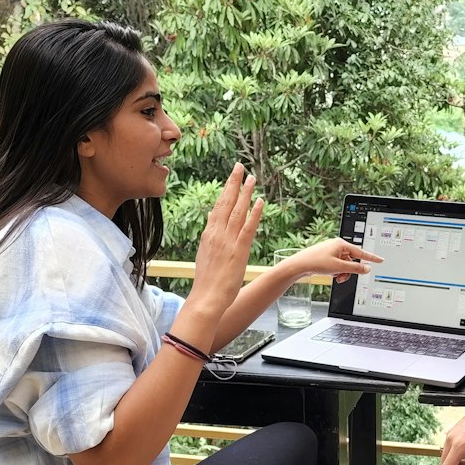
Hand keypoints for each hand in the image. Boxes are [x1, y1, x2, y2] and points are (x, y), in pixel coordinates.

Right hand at [188, 163, 263, 317]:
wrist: (206, 298)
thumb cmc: (207, 282)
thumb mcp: (205, 255)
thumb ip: (210, 237)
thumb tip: (211, 222)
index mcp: (208, 235)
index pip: (217, 207)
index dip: (225, 191)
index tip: (231, 177)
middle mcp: (216, 234)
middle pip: (225, 203)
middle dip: (233, 183)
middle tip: (239, 166)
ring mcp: (227, 241)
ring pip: (237, 211)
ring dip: (245, 192)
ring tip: (251, 177)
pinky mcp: (239, 250)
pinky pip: (248, 228)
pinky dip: (254, 213)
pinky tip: (260, 201)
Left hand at [280, 237, 383, 283]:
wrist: (299, 265)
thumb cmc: (316, 262)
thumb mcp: (339, 267)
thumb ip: (355, 268)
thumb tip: (366, 268)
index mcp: (341, 244)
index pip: (361, 252)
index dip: (371, 258)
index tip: (380, 260)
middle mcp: (337, 246)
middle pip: (352, 260)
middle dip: (349, 270)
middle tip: (342, 276)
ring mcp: (332, 252)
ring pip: (345, 264)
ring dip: (343, 272)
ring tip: (335, 276)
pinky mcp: (327, 257)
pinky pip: (338, 265)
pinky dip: (337, 271)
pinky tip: (330, 274)